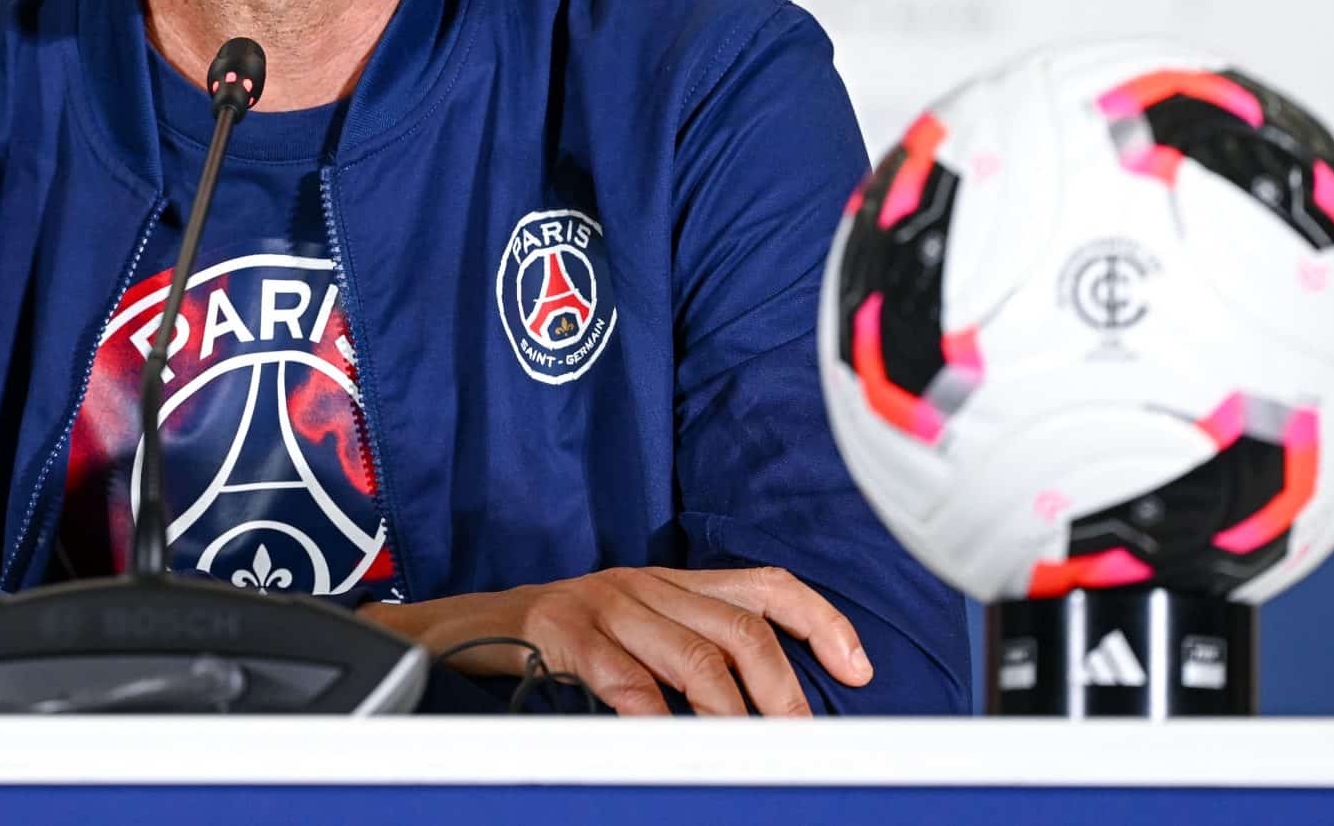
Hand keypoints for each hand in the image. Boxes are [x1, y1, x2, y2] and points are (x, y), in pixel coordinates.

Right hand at [360, 565, 871, 716]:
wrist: (475, 625)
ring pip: (692, 655)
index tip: (859, 670)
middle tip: (800, 743)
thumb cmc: (570, 638)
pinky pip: (624, 678)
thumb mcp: (639, 628)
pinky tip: (670, 745)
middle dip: (782, 692)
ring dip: (732, 714)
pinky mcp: (566, 633)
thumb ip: (695, 649)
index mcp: (674, 581)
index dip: (821, 622)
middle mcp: (648, 584)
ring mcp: (607, 605)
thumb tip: (773, 708)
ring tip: (751, 754)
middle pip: (740, 630)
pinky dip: (656, 717)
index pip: (766, 585)